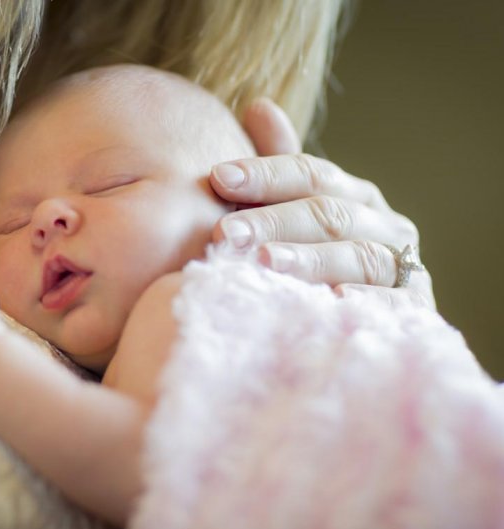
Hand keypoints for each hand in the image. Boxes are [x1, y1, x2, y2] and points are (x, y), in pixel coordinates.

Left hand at [210, 98, 433, 308]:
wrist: (371, 317)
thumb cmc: (319, 260)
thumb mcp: (298, 213)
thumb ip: (280, 168)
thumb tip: (259, 106)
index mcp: (355, 196)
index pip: (311, 175)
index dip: (266, 173)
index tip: (219, 177)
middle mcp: (384, 225)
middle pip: (328, 214)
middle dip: (273, 221)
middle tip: (226, 233)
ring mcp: (402, 267)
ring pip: (357, 256)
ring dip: (310, 259)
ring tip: (265, 263)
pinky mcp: (415, 309)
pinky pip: (392, 303)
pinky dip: (366, 300)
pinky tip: (334, 300)